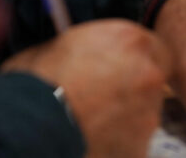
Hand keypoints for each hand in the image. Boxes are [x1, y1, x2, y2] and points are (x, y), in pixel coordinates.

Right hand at [1, 20, 171, 157]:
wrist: (31, 123)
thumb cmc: (37, 79)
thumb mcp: (59, 45)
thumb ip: (88, 47)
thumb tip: (85, 53)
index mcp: (130, 39)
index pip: (154, 47)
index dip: (138, 59)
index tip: (124, 67)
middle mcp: (148, 72)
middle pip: (154, 79)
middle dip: (136, 86)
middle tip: (107, 95)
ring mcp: (149, 111)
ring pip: (146, 112)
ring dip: (127, 114)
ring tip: (93, 121)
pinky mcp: (141, 145)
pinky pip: (133, 141)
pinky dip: (119, 141)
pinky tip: (93, 139)